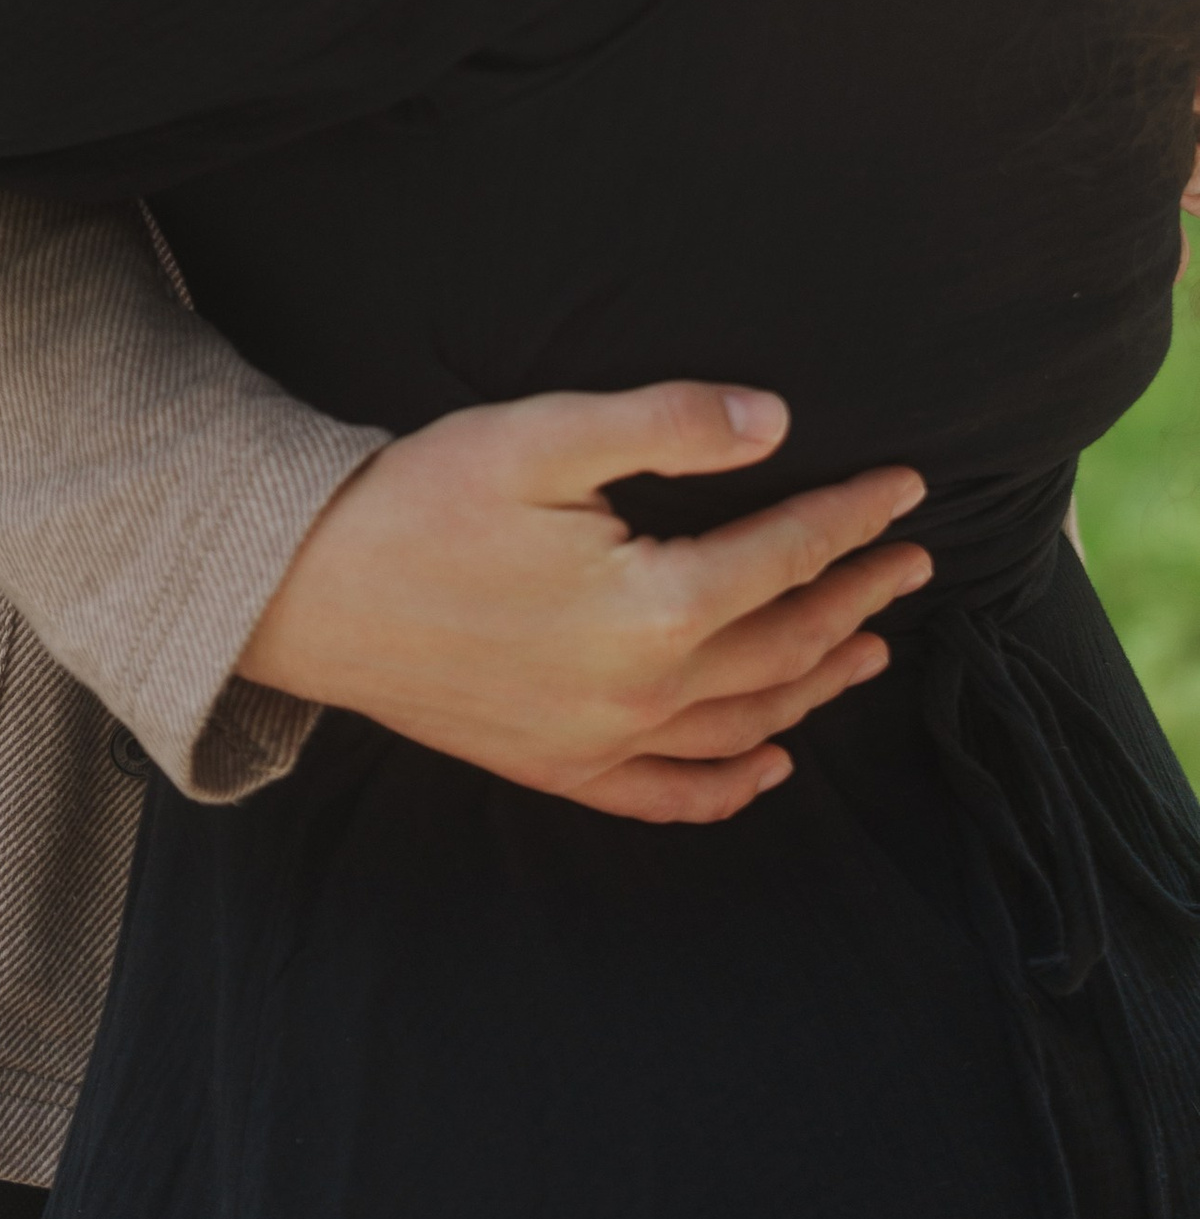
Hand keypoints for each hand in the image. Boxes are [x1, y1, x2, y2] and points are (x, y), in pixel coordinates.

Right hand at [238, 383, 929, 825]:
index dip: (854, 520)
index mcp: (652, 607)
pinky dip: (734, 786)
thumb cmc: (419, 500)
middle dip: (859, 598)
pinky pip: (672, 796)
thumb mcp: (540, 437)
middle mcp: (643, 693)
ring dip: (822, 683)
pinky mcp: (556, 768)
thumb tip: (776, 422)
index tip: (909, 488)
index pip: (787, 559)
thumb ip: (664, 425)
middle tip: (914, 562)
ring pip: (748, 722)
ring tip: (872, 648)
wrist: (304, 592)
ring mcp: (600, 743)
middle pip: (785, 645)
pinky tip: (770, 765)